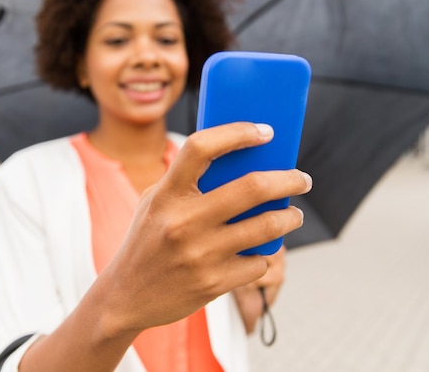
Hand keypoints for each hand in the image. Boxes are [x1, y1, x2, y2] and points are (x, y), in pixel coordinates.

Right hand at [97, 122, 310, 335]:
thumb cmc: (146, 241)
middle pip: (253, 188)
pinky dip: (264, 256)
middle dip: (289, 180)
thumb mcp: (154, 203)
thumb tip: (241, 162)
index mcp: (166, 195)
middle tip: (302, 179)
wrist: (126, 297)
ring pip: (267, 227)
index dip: (237, 132)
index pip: (201, 148)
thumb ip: (185, 182)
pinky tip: (257, 253)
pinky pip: (258, 263)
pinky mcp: (213, 284)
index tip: (265, 132)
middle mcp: (183, 222)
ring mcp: (200, 255)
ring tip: (294, 215)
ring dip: (291, 217)